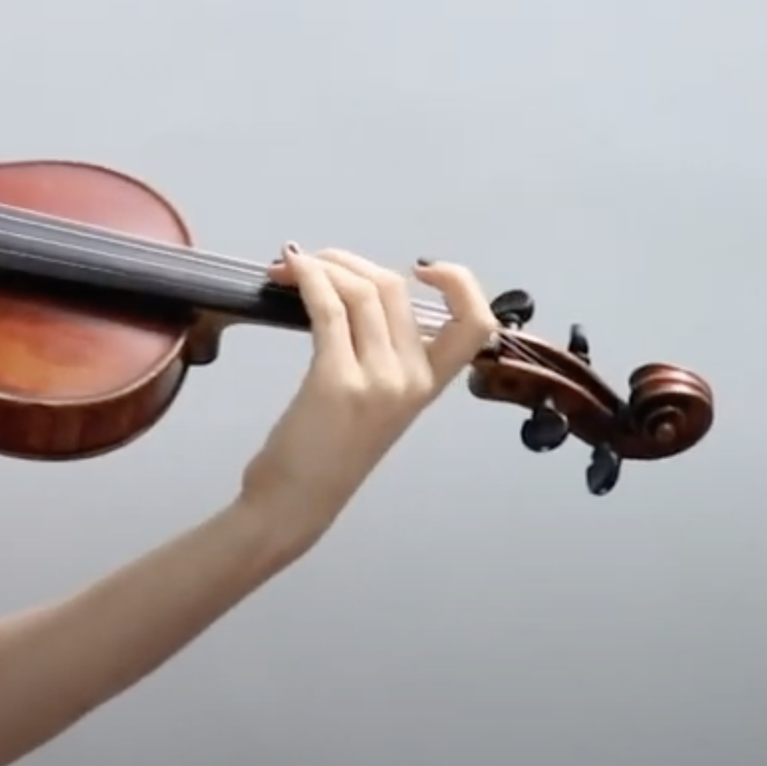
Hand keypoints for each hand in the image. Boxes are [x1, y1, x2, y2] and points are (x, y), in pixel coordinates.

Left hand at [237, 245, 500, 541]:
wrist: (294, 503)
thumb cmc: (327, 455)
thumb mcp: (374, 406)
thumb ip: (380, 359)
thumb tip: (357, 298)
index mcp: (429, 386)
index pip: (476, 323)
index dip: (459, 282)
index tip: (421, 267)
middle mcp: (412, 379)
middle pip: (394, 289)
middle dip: (348, 262)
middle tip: (311, 263)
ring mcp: (378, 380)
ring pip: (361, 291)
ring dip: (322, 266)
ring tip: (290, 266)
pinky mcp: (336, 380)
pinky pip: (328, 309)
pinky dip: (308, 279)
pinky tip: (290, 272)